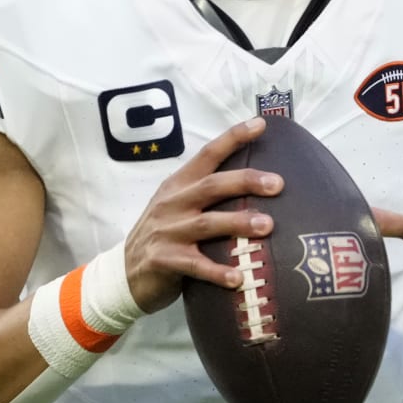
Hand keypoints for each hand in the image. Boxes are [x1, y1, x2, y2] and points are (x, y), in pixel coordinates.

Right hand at [123, 117, 282, 312]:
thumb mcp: (177, 206)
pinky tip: (239, 278)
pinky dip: (218, 271)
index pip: (207, 154)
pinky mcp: (164, 260)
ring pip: (207, 223)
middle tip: (277, 184)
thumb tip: (256, 184)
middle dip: (245, 182)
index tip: (260, 124)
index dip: (233, 138)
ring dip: (238, 223)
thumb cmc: (163, 236)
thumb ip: (205, 194)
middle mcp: (172, 203)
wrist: (125, 273)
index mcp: (178, 185)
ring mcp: (167, 231)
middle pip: (212, 186)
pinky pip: (195, 265)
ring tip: (267, 225)